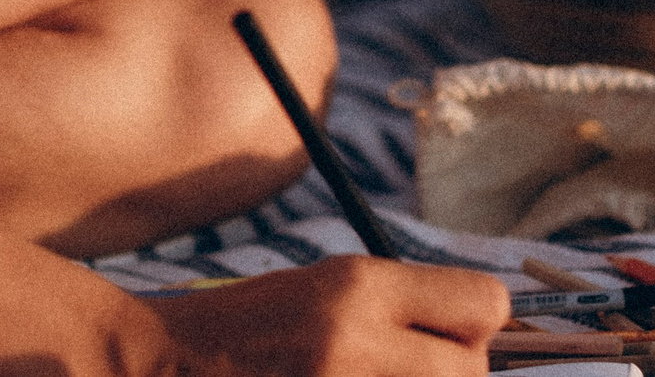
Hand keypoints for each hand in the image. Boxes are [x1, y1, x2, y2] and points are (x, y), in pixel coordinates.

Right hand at [148, 258, 509, 376]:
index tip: (447, 332)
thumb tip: (489, 328)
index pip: (485, 302)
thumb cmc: (247, 327)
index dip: (474, 321)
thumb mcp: (326, 287)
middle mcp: (357, 340)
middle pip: (471, 370)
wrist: (166, 366)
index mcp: (358, 286)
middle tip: (403, 366)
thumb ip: (402, 304)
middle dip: (451, 371)